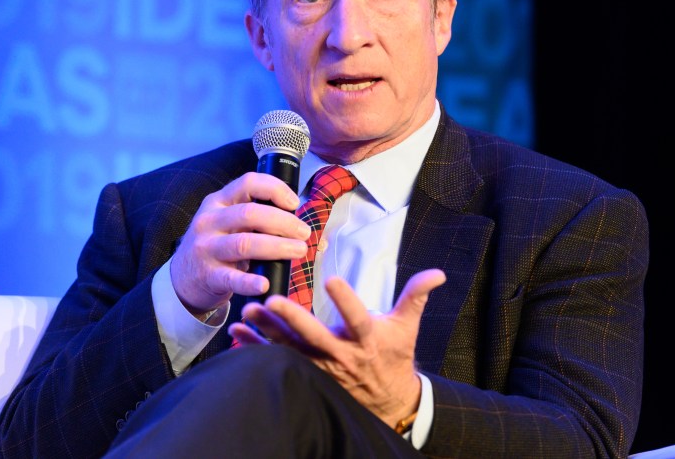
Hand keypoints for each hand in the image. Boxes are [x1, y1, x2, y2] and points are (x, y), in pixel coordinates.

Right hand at [170, 172, 310, 314]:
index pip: (247, 184)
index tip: (294, 203)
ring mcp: (206, 248)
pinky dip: (250, 282)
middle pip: (250, 214)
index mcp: (218, 202)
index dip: (275, 189)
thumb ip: (254, 215)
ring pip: (244, 243)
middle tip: (304, 233)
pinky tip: (264, 284)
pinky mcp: (207, 275)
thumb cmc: (217, 244)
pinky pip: (231, 278)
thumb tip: (298, 219)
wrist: (183, 278)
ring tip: (298, 250)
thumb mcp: (227, 221)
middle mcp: (210, 221)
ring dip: (277, 246)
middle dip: (283, 222)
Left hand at [228, 268, 446, 427]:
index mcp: (367, 338)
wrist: (387, 401)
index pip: (357, 317)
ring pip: (291, 350)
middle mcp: (342, 355)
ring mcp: (321, 368)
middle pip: (315, 337)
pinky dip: (255, 349)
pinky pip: (277, 362)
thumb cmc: (394, 356)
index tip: (332, 279)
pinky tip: (236, 335)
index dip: (346, 300)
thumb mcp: (407, 326)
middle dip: (293, 320)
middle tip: (273, 301)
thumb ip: (416, 296)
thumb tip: (438, 273)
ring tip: (248, 312)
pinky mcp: (306, 375)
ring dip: (267, 333)